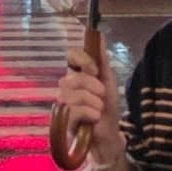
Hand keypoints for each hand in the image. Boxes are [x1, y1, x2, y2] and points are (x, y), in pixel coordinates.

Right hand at [55, 44, 123, 164]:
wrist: (109, 134)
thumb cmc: (107, 108)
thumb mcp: (109, 82)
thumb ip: (103, 60)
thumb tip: (100, 36)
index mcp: (77, 74)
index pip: (71, 56)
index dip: (83, 60)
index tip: (95, 70)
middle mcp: (67, 87)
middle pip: (73, 77)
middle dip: (93, 87)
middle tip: (101, 96)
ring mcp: (62, 103)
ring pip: (74, 94)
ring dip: (93, 102)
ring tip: (98, 110)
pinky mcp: (62, 120)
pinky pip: (74, 110)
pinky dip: (90, 113)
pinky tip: (94, 118)